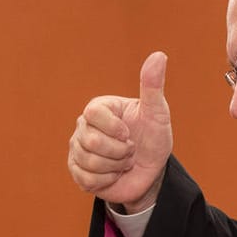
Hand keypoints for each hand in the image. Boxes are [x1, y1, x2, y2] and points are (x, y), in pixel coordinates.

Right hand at [67, 51, 172, 211]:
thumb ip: (153, 85)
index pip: (93, 114)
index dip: (114, 128)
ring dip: (115, 166)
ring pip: (90, 162)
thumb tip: (159, 55)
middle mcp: (83, 127)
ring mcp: (77, 150)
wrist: (150, 171)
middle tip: (130, 151)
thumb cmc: (153, 139)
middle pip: (90, 141)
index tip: (128, 132)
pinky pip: (87, 180)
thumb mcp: (157, 113)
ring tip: (123, 162)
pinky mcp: (77, 172)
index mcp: (99, 109)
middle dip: (119, 151)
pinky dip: (107, 181)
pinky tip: (114, 175)